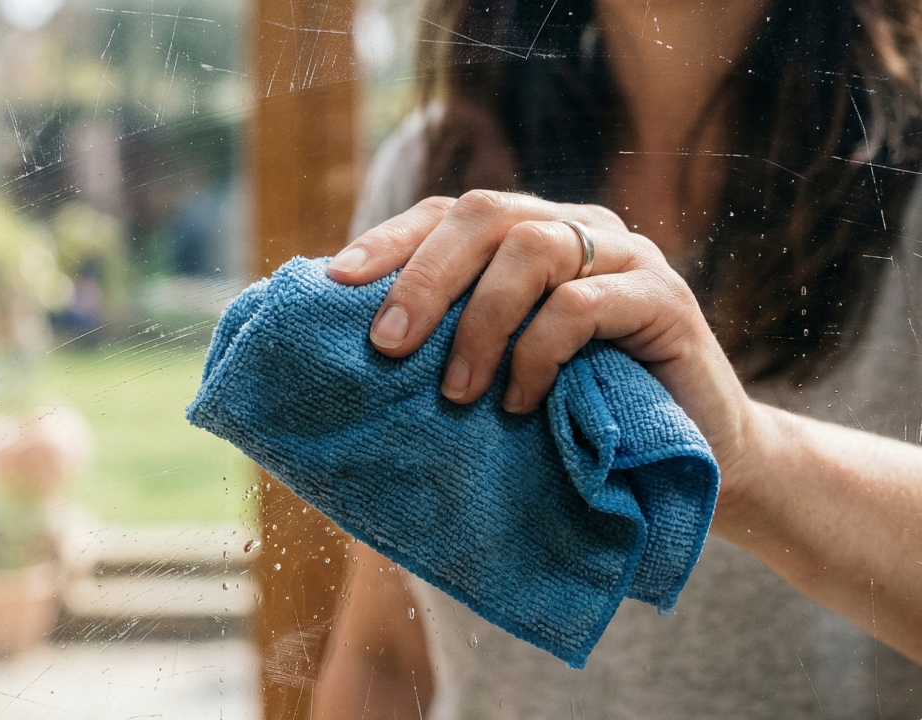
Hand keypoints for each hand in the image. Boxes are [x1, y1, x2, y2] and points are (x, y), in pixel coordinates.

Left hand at [327, 191, 756, 505]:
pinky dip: (537, 352)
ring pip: (532, 248)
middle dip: (424, 276)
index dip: (390, 240)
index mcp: (529, 239)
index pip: (447, 214)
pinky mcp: (665, 299)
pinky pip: (581, 304)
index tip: (336, 282)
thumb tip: (358, 354)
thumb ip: (452, 346)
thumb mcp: (503, 375)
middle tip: (388, 345)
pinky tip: (521, 402)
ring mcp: (625, 258)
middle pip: (485, 213)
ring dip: (480, 322)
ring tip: (459, 394)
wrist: (687, 462)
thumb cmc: (579, 419)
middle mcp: (576, 231)